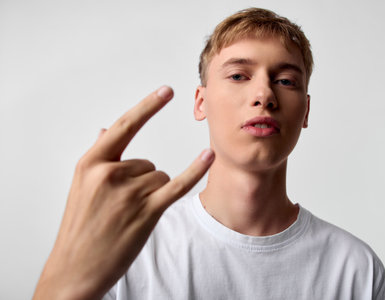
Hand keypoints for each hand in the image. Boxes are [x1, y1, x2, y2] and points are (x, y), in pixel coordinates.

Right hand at [33, 86, 214, 299]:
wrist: (76, 268)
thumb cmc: (80, 228)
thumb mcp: (81, 187)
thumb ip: (98, 156)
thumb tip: (106, 130)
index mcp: (91, 163)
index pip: (125, 126)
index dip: (148, 107)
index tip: (166, 90)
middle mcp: (110, 173)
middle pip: (148, 163)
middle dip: (143, 182)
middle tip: (123, 207)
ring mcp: (129, 192)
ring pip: (160, 177)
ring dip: (153, 194)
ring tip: (130, 215)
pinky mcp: (147, 211)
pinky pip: (177, 184)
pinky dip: (195, 170)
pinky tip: (208, 156)